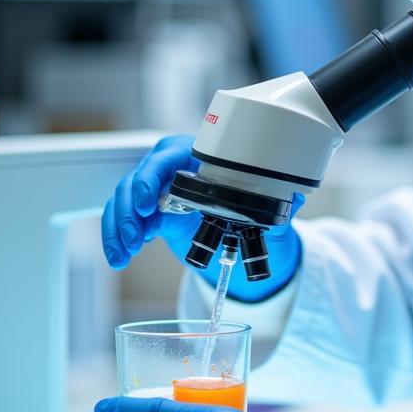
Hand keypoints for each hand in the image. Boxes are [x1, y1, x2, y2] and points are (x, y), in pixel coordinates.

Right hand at [102, 134, 304, 299]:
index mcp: (199, 157)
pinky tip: (120, 255)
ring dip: (119, 226)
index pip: (168, 156)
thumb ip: (278, 204)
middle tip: (135, 236)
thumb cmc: (253, 205)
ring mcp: (159, 190)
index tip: (151, 200)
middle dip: (131, 207)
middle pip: (140, 177)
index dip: (154, 175)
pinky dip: (118, 237)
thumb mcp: (267, 207)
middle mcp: (174, 168)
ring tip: (123, 253)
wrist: (245, 227)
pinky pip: (126, 218)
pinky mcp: (151, 212)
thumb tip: (294, 199)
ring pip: (126, 199)